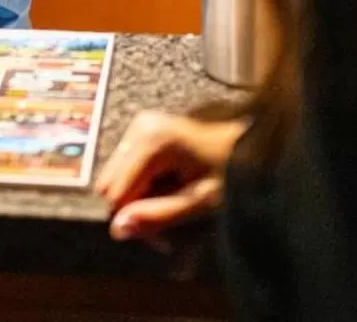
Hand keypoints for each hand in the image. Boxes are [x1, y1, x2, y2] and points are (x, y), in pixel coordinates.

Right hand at [95, 111, 247, 240]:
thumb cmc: (230, 171)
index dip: (136, 215)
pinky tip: (167, 188)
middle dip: (134, 207)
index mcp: (151, 140)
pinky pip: (125, 169)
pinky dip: (142, 185)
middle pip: (110, 184)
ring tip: (171, 203)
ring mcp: (138, 126)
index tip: (163, 230)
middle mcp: (138, 127)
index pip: (115, 192)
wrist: (246, 142)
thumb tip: (116, 229)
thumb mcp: (199, 200)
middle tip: (169, 217)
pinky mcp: (141, 130)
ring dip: (139, 198)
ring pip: (115, 178)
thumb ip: (158, 215)